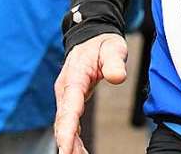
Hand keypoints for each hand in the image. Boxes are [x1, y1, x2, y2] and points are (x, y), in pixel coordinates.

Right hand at [54, 33, 127, 153]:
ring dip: (70, 144)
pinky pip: (70, 123)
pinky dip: (73, 138)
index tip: (64, 148)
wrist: (90, 37)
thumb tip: (117, 77)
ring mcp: (66, 96)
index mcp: (74, 77)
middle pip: (63, 121)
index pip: (69, 107)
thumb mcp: (113, 47)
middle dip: (67, 143)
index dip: (66, 129)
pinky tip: (79, 151)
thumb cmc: (102, 44)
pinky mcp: (71, 100)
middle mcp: (66, 89)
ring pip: (65, 125)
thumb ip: (114, 61)